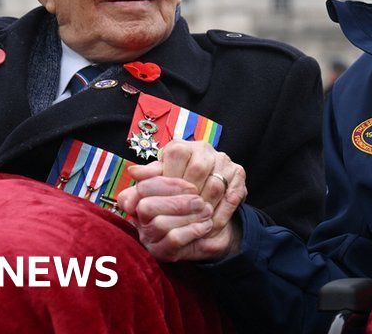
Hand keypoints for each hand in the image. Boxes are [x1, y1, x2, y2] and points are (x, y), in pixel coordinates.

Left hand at [116, 140, 246, 261]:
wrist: (200, 191)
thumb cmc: (172, 187)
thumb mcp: (156, 184)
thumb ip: (145, 181)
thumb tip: (133, 173)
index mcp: (182, 146)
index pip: (177, 153)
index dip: (171, 178)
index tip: (166, 199)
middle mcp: (204, 149)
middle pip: (199, 169)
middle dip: (190, 196)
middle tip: (182, 216)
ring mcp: (224, 160)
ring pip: (216, 184)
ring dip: (206, 208)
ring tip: (196, 224)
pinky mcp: (239, 173)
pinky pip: (232, 195)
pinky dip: (222, 212)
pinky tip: (212, 225)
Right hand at [116, 175, 215, 261]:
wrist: (212, 228)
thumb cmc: (192, 199)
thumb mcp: (179, 182)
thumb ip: (163, 170)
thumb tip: (134, 170)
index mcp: (140, 197)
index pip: (143, 187)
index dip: (168, 184)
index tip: (192, 186)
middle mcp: (139, 218)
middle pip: (146, 207)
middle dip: (177, 202)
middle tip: (200, 201)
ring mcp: (148, 237)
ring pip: (160, 224)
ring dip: (188, 216)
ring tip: (207, 211)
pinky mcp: (161, 253)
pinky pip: (173, 240)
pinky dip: (193, 230)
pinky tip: (206, 225)